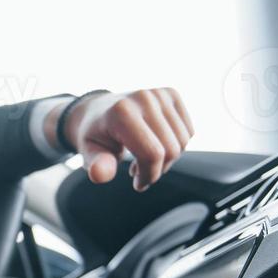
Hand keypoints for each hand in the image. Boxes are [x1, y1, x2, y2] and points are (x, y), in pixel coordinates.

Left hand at [55, 88, 195, 191]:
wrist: (98, 110)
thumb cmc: (95, 136)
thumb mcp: (89, 152)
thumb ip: (97, 165)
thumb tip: (99, 174)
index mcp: (122, 112)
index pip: (152, 153)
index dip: (149, 175)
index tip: (137, 183)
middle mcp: (143, 98)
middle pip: (171, 149)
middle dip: (158, 170)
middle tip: (140, 173)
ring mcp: (159, 93)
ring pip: (183, 141)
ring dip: (167, 159)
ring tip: (144, 158)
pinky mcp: (171, 94)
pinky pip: (188, 131)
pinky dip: (176, 145)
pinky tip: (156, 145)